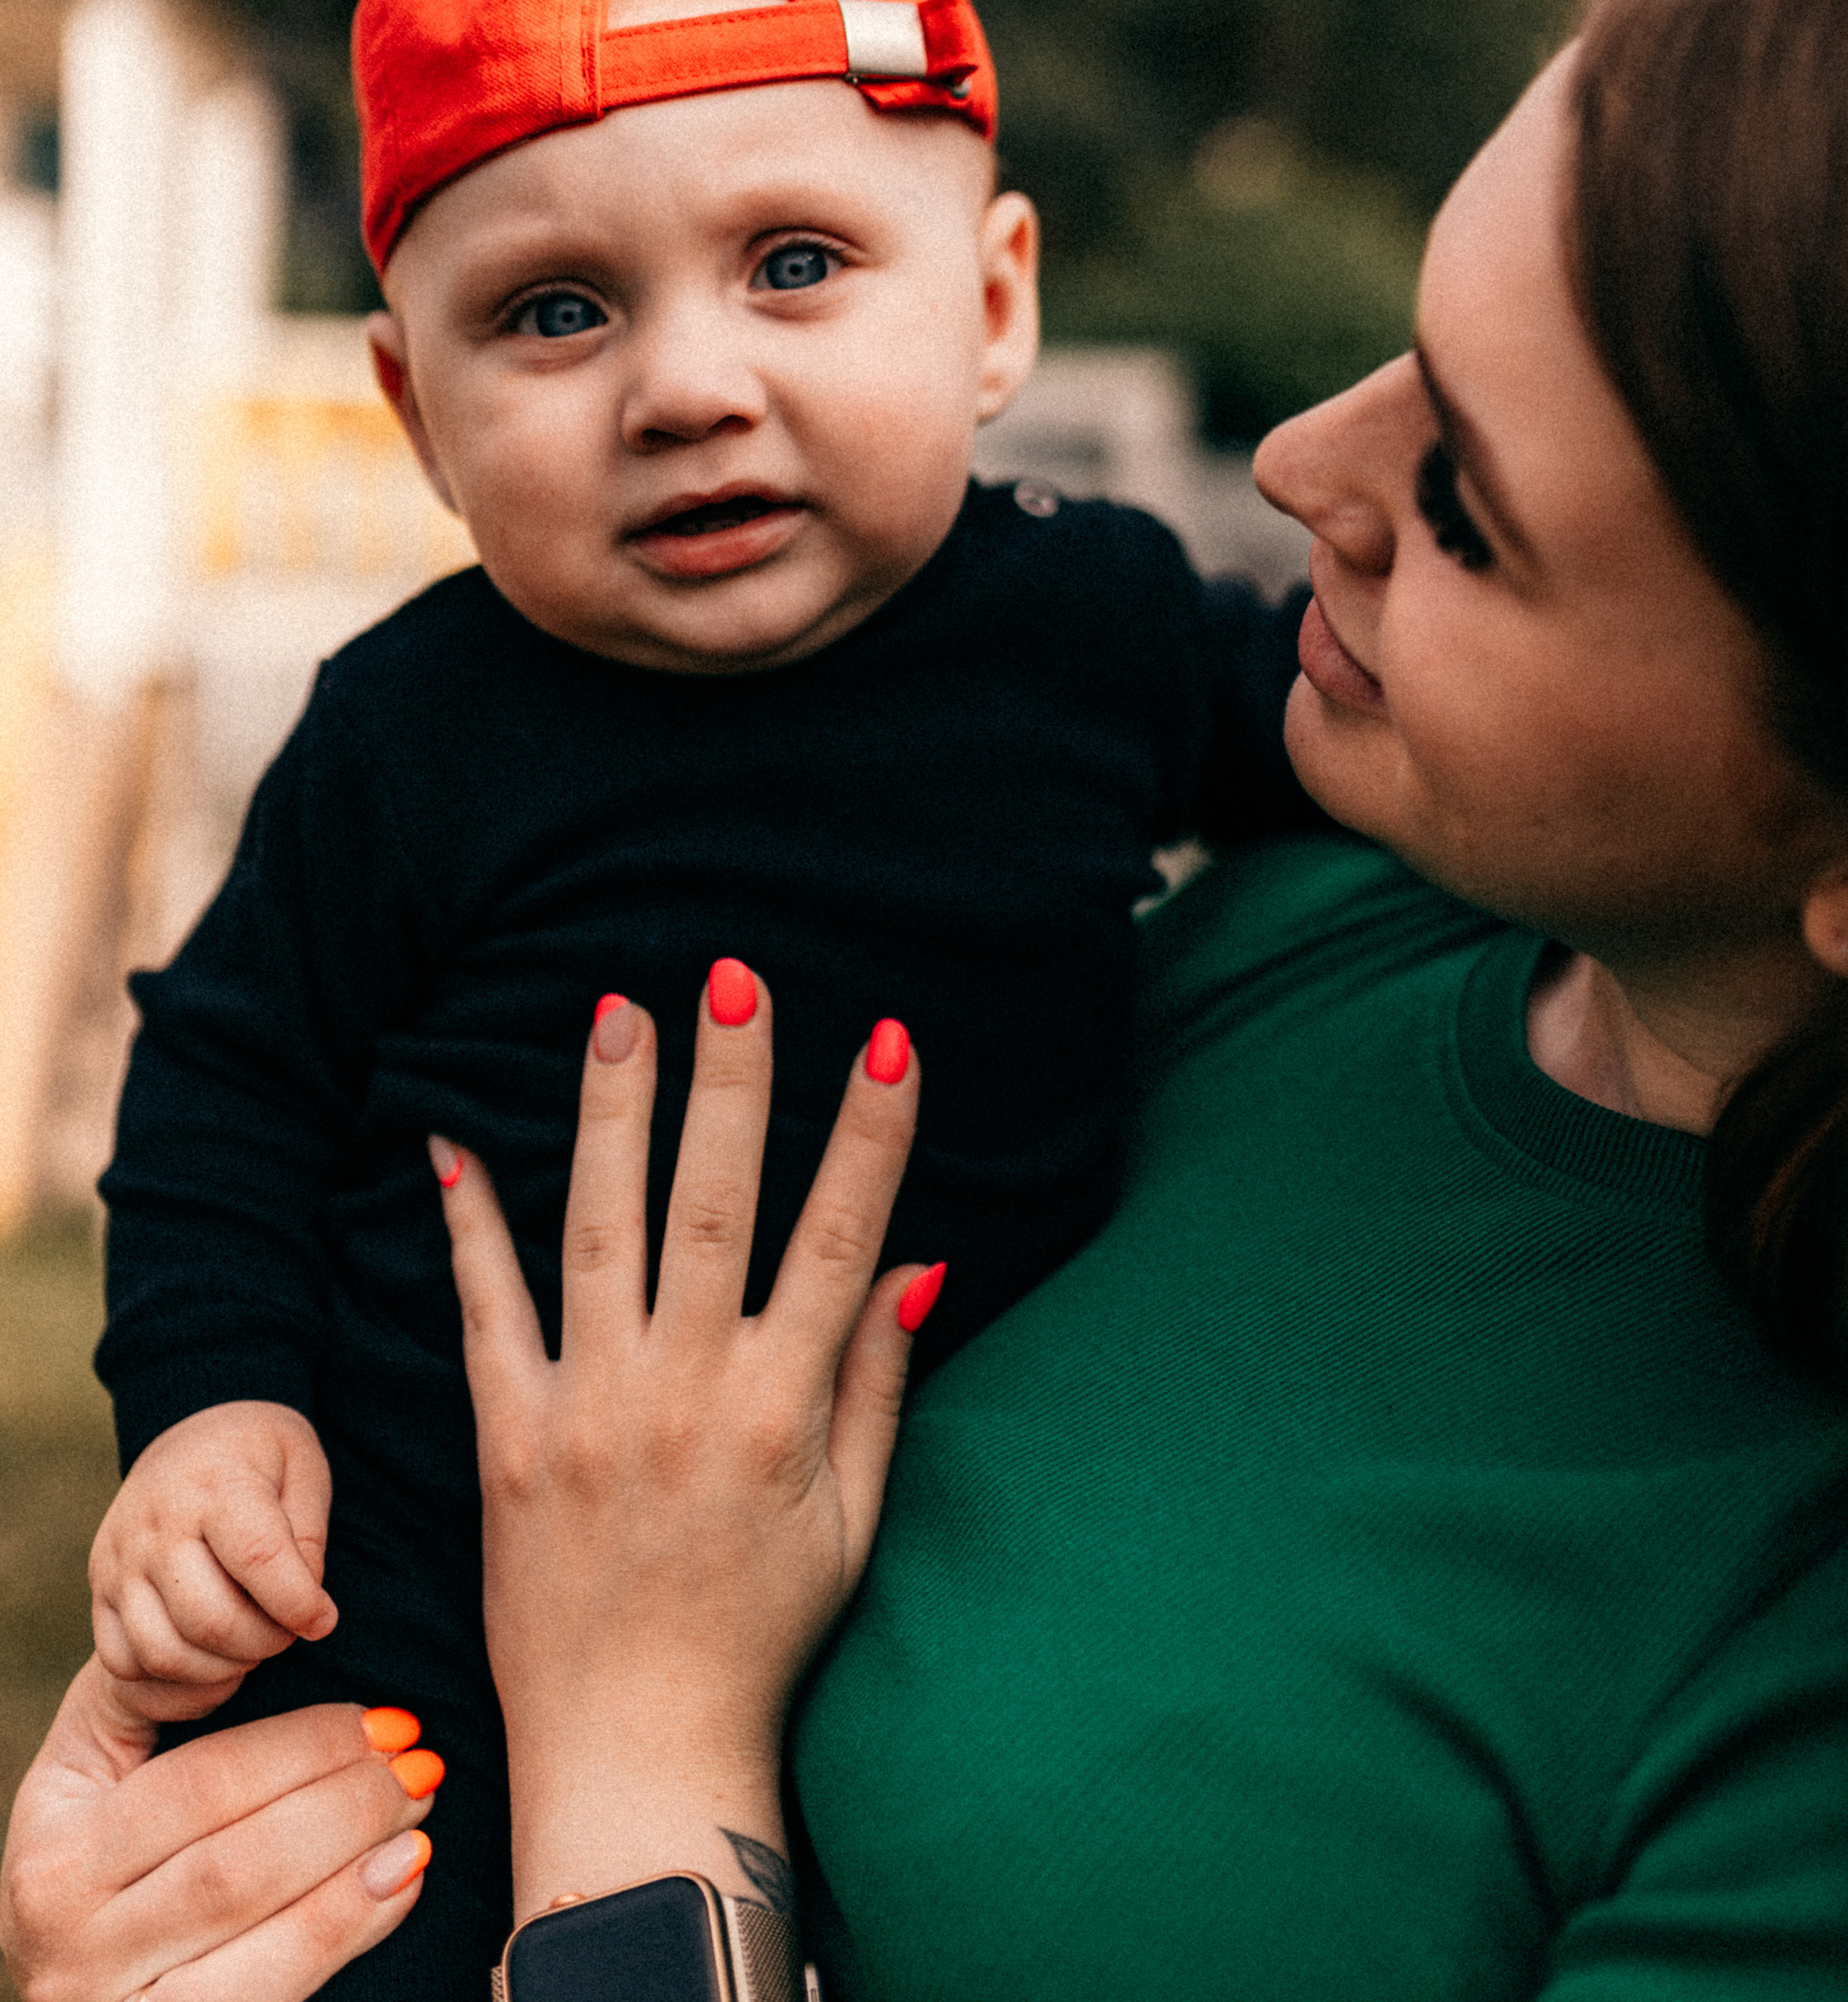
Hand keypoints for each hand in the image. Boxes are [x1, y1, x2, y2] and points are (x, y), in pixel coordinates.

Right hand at [0, 1659, 436, 2001]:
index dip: (300, 1747)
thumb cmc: (90, 1863)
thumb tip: (246, 1643)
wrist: (66, 1996)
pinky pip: (274, 1991)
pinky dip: (347, 1931)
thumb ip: (140, 1701)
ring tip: (419, 1818)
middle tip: (418, 1763)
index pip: (199, 1787)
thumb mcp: (84, 1779)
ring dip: (356, 1866)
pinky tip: (400, 1882)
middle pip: (235, 1865)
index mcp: (57, 1859)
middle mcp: (76, 1946)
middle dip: (343, 1804)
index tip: (377, 1717)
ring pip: (258, 1933)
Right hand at [89, 1402, 337, 1718]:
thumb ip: (309, 1538)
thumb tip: (305, 1611)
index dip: (297, 1604)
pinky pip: (125, 1663)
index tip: (322, 1620)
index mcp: (217, 1484)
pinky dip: (172, 1679)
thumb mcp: (304, 1469)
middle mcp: (157, 1525)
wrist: (190, 1438)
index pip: (258, 1557)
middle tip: (286, 1633)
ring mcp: (121, 1562)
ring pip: (164, 1653)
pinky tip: (209, 1657)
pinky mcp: (101, 1592)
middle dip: (263, 1644)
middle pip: (210, 1620)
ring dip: (220, 1669)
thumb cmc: (260, 1460)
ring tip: (251, 1645)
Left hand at [433, 966, 935, 1920]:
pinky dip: (466, 1225)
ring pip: (600, 1229)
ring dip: (610, 1112)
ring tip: (617, 1011)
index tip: (890, 1038)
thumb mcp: (850, 1520)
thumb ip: (876, 1383)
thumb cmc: (760, 1638)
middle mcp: (683, 1394)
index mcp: (778, 1410)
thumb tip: (924, 1264)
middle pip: (715, 1206)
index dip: (871, 1134)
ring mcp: (588, 1410)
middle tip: (732, 978)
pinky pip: (485, 1313)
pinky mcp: (508, 1441)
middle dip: (730, 1083)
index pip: (839, 1238)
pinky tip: (449, 1143)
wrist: (634, 1754)